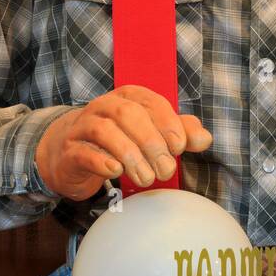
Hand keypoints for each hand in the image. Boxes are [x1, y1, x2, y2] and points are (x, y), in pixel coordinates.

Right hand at [34, 84, 211, 201]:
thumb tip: (205, 138)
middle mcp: (105, 105)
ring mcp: (84, 126)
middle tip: (165, 170)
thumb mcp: (151, 132)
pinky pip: (83, 151)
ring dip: (130, 155)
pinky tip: (116, 172)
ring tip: (146, 178)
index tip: (180, 148)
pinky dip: (101, 161)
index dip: (168, 123)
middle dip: (151, 143)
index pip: (151, 102)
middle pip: (128, 114)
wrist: (71, 153)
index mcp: (129, 96)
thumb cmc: (119, 140)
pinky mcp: (70, 150)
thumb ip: (179, 132)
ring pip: (105, 131)